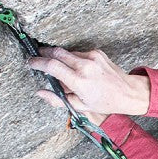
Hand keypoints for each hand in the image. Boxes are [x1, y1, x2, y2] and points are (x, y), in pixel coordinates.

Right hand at [28, 47, 150, 122]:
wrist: (127, 92)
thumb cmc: (104, 102)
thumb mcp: (79, 106)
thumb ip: (57, 99)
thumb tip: (40, 92)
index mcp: (79, 81)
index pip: (52, 66)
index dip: (38, 62)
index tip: (30, 62)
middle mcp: (85, 66)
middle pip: (56, 52)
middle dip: (44, 53)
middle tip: (37, 57)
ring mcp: (92, 57)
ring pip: (67, 52)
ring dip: (59, 57)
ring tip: (56, 67)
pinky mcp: (97, 52)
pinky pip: (78, 53)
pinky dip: (72, 59)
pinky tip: (75, 68)